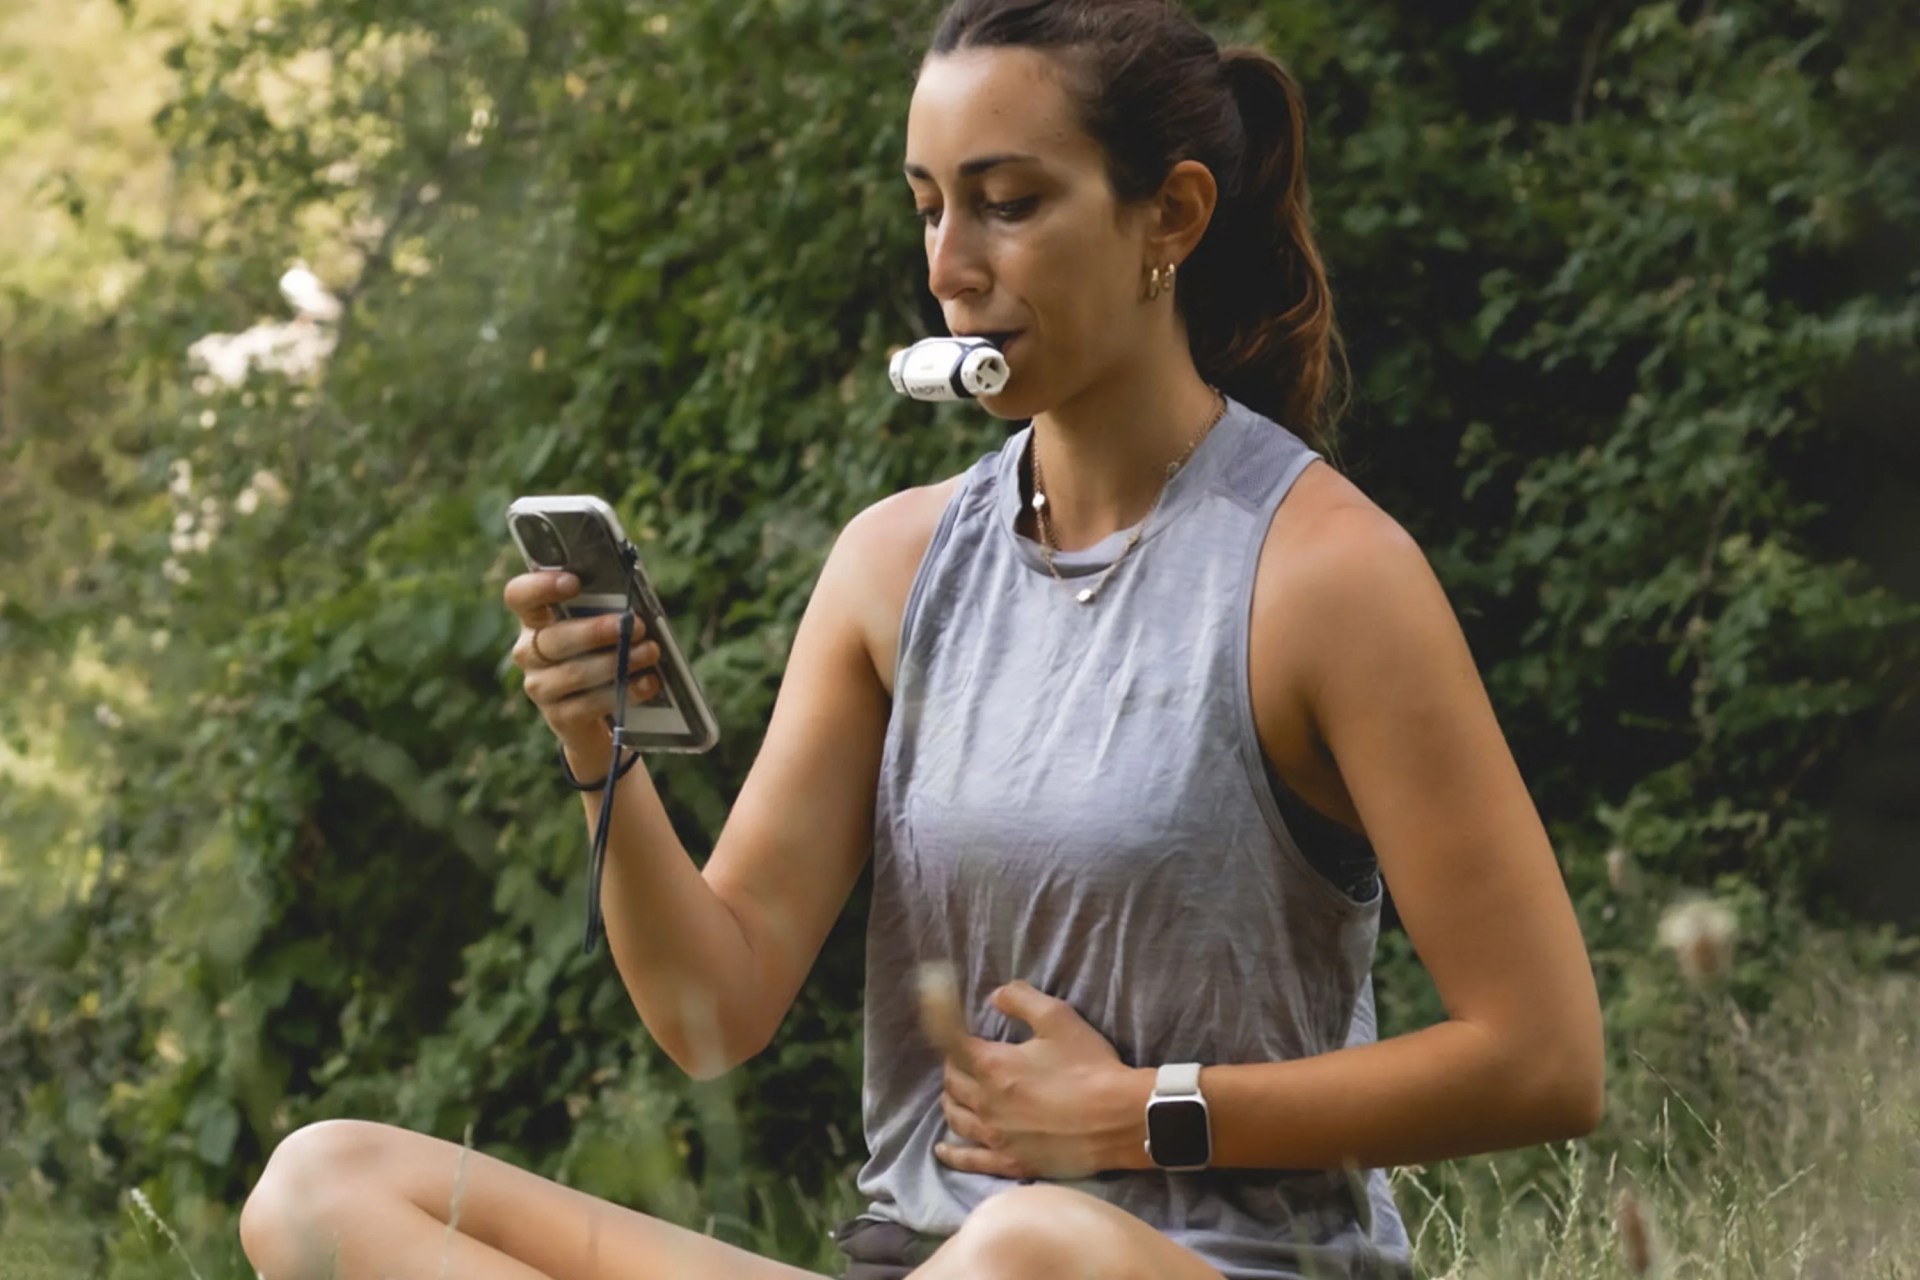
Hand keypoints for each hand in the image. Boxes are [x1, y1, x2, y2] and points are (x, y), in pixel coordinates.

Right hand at [503, 570, 660, 744]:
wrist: (602, 716)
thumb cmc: (605, 654)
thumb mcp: (603, 628)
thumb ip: (610, 611)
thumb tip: (633, 607)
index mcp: (536, 620)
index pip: (520, 596)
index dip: (541, 586)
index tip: (574, 582)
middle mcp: (529, 652)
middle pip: (552, 638)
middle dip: (595, 631)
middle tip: (633, 625)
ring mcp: (541, 687)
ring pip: (574, 673)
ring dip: (617, 661)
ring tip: (650, 651)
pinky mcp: (560, 717)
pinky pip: (590, 704)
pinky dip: (624, 692)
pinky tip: (647, 682)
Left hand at [917, 971, 1130, 1180]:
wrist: (1119, 1118)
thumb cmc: (1090, 1066)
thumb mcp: (1058, 1018)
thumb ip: (1021, 999)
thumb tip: (995, 995)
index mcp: (994, 1066)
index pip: (953, 1045)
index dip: (946, 1029)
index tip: (944, 1018)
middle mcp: (987, 1103)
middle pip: (953, 1082)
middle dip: (954, 1066)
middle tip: (965, 1058)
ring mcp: (997, 1136)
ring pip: (956, 1118)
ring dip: (951, 1101)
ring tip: (955, 1094)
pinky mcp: (1011, 1162)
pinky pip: (970, 1159)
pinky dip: (952, 1153)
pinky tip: (943, 1149)